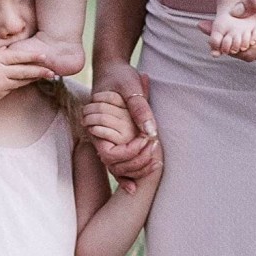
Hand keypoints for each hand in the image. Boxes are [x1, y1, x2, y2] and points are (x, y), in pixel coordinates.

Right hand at [0, 45, 54, 113]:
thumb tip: (3, 52)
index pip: (17, 56)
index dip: (32, 56)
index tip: (44, 56)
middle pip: (23, 70)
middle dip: (39, 70)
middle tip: (53, 70)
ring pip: (20, 80)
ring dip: (34, 78)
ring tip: (47, 76)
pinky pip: (12, 87)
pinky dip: (20, 84)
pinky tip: (28, 81)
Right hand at [90, 63, 159, 192]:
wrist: (112, 69)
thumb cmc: (120, 76)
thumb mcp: (131, 87)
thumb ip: (140, 108)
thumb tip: (151, 131)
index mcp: (98, 124)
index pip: (110, 154)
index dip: (130, 153)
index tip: (147, 140)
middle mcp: (100, 137)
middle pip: (114, 165)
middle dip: (137, 163)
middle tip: (156, 149)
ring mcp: (106, 141)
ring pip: (117, 169)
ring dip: (137, 170)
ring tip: (157, 162)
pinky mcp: (114, 142)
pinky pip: (118, 164)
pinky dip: (128, 175)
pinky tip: (136, 187)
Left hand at [197, 0, 255, 60]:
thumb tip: (235, 12)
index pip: (248, 51)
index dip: (225, 46)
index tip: (206, 33)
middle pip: (251, 51)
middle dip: (227, 43)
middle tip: (206, 29)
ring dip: (239, 39)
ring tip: (219, 25)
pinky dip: (252, 35)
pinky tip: (241, 23)